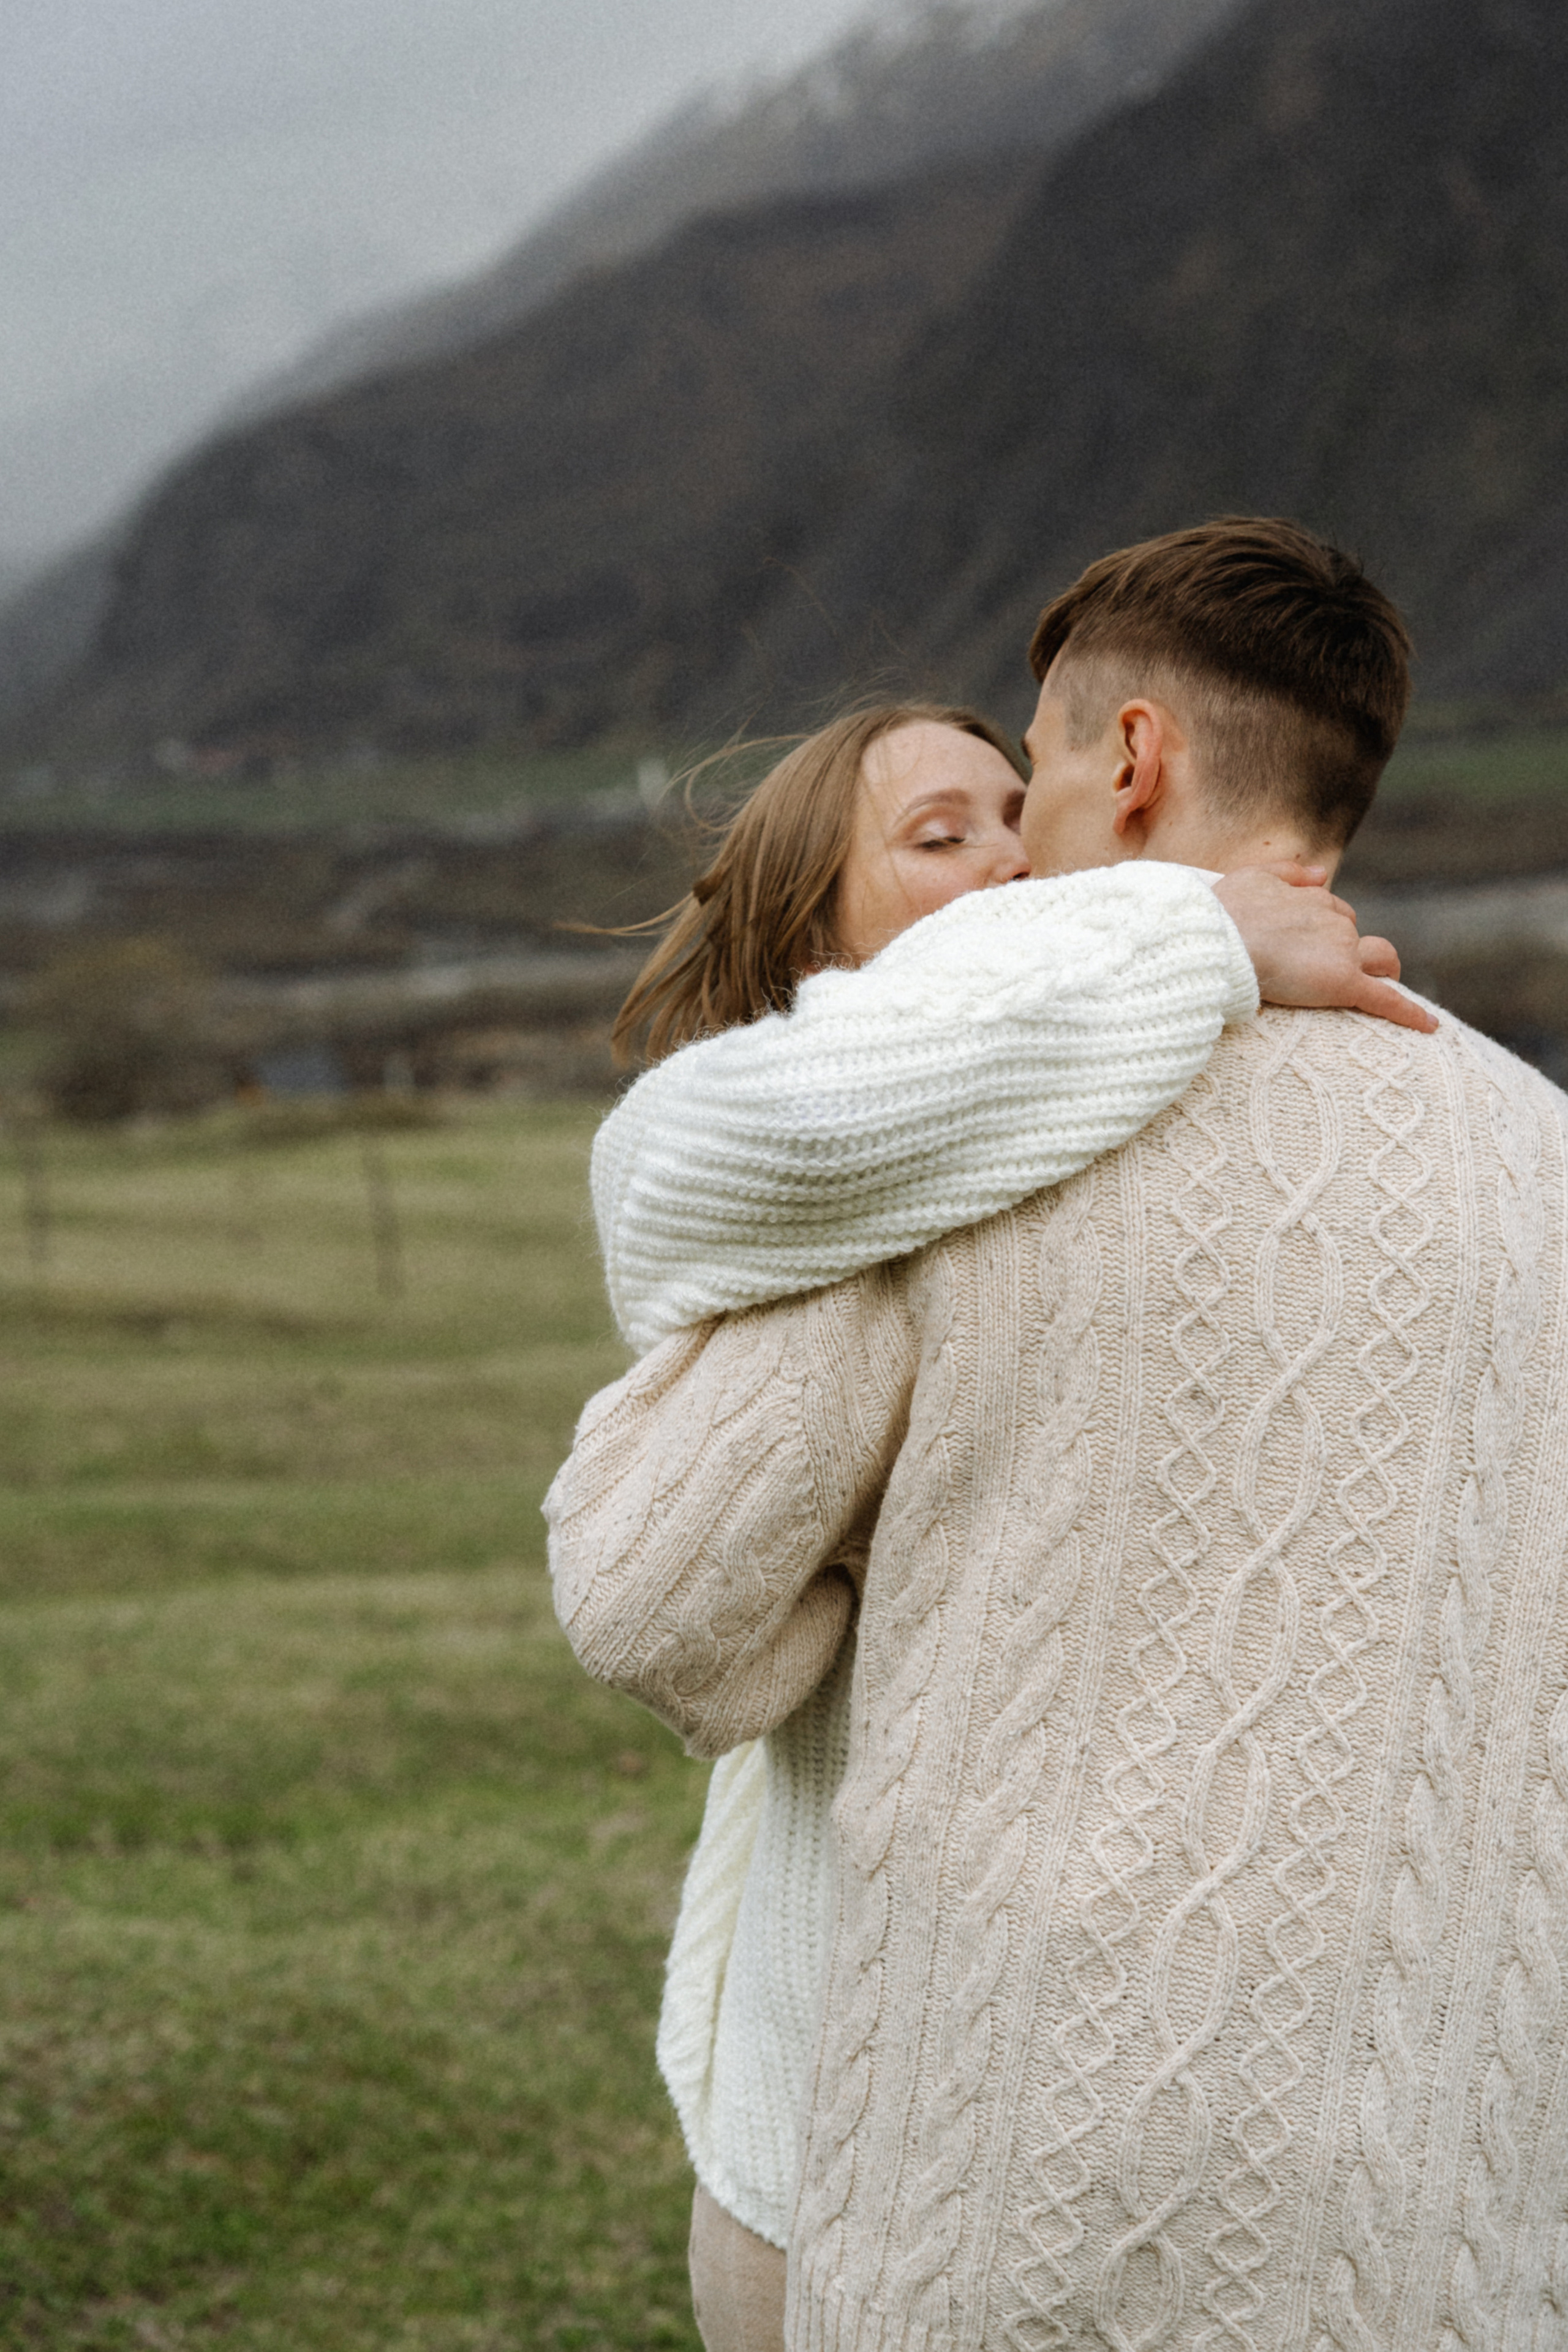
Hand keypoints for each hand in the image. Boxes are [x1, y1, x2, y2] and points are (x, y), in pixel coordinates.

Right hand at [1214, 863, 1437, 1034]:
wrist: (1218, 942)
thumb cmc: (1222, 914)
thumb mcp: (1249, 879)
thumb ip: (1287, 872)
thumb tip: (1322, 872)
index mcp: (1313, 898)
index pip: (1333, 912)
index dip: (1325, 931)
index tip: (1310, 948)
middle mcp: (1334, 920)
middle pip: (1356, 935)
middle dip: (1350, 951)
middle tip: (1328, 974)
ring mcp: (1342, 951)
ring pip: (1381, 959)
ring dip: (1385, 971)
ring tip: (1382, 988)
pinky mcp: (1344, 983)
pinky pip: (1386, 1000)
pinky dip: (1410, 1013)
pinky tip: (1430, 1026)